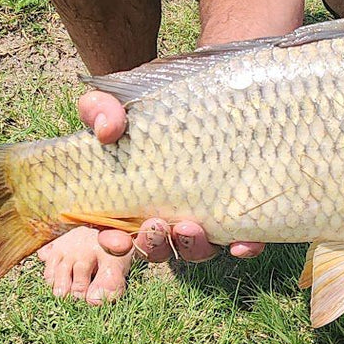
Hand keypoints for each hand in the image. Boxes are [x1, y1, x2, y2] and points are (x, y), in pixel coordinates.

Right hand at [77, 90, 265, 262]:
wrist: (198, 94)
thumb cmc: (151, 105)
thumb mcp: (118, 102)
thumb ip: (100, 110)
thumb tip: (106, 131)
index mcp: (131, 198)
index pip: (116, 232)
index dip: (114, 243)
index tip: (116, 239)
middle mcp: (165, 212)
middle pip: (158, 247)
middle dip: (155, 245)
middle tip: (156, 227)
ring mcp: (200, 213)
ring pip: (196, 249)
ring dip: (193, 247)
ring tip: (190, 228)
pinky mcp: (233, 208)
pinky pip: (240, 238)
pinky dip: (243, 247)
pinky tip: (242, 244)